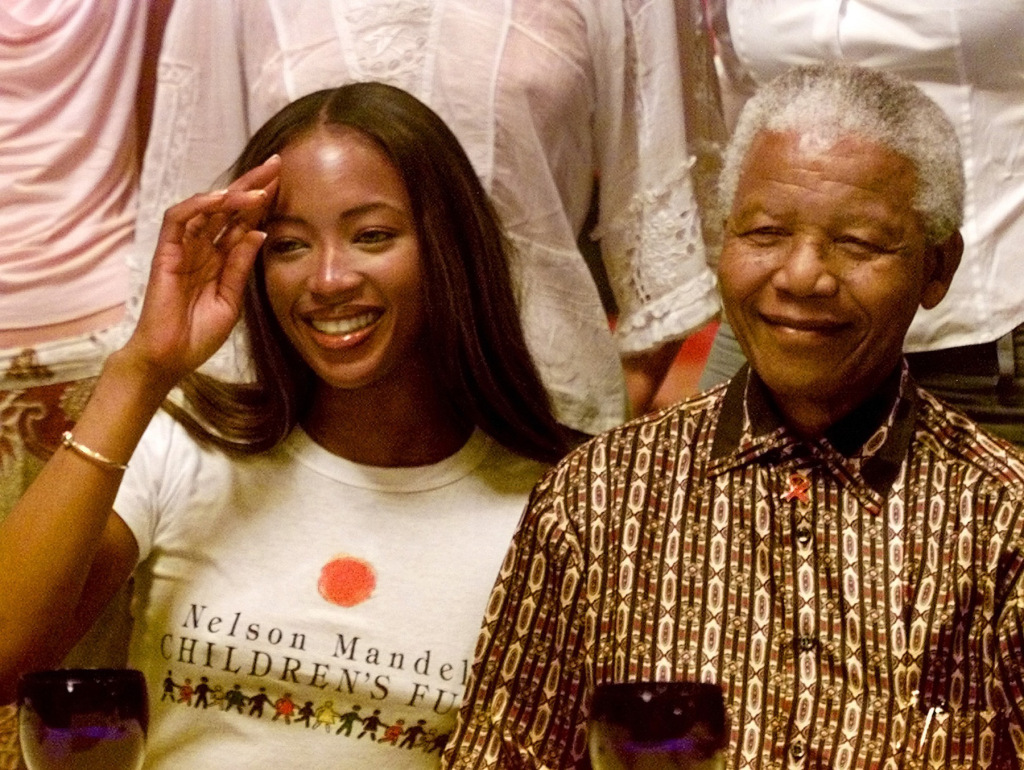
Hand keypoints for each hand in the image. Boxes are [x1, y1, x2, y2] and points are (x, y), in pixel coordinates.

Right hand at [126, 156, 280, 383]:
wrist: (170, 358)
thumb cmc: (199, 335)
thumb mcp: (232, 299)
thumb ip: (241, 266)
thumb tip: (259, 232)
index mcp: (220, 260)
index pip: (242, 222)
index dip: (261, 202)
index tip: (284, 183)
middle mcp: (202, 249)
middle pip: (227, 208)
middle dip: (251, 185)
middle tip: (276, 165)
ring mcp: (183, 249)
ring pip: (205, 208)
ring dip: (231, 194)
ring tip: (258, 186)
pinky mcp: (166, 254)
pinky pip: (178, 220)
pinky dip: (198, 206)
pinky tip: (222, 200)